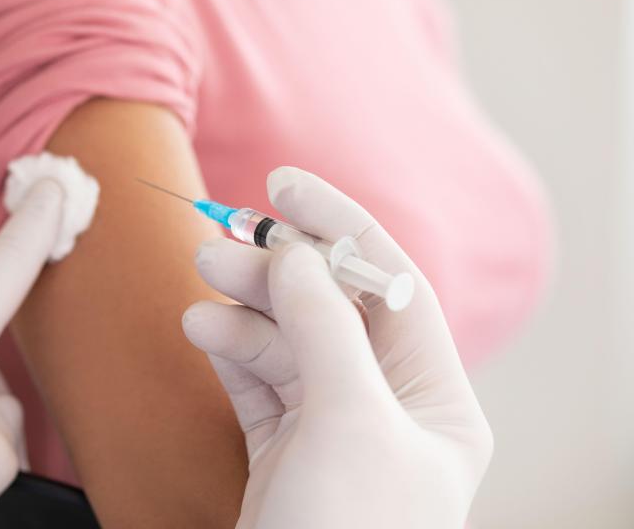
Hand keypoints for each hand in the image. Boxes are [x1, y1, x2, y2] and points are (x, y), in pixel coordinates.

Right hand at [183, 167, 492, 527]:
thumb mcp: (347, 421)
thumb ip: (323, 325)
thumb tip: (296, 252)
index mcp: (434, 402)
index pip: (390, 287)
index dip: (341, 228)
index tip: (286, 185)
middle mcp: (387, 409)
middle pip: (330, 309)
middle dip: (276, 271)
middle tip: (220, 243)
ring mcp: (332, 429)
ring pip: (287, 342)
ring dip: (243, 309)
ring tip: (200, 289)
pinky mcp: (284, 449)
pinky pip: (257, 379)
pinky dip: (229, 350)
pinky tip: (202, 329)